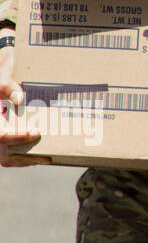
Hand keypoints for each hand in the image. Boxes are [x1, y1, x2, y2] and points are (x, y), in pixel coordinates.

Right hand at [1, 41, 49, 166]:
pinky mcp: (4, 143)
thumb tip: (19, 99)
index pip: (1, 136)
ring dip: (26, 161)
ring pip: (7, 159)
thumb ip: (7, 88)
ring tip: (47, 158)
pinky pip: (10, 156)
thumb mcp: (1, 82)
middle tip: (47, 155)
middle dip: (26, 157)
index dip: (18, 137)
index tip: (36, 132)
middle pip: (4, 155)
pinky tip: (41, 155)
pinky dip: (24, 159)